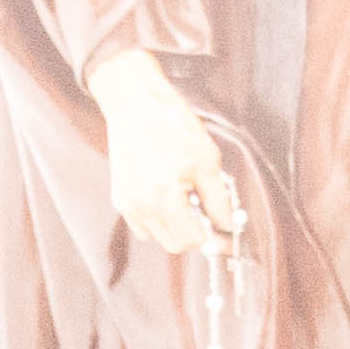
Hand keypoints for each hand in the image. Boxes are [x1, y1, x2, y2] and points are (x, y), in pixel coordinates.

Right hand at [88, 50, 243, 261]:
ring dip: (178, 228)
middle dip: (197, 234)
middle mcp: (142, 207)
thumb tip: (228, 226)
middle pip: (177, 245)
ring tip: (188, 200)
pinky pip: (145, 227)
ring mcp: (129, 205)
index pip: (195, 240)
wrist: (135, 104)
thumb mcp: (207, 159)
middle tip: (209, 214)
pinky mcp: (121, 200)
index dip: (216, 239)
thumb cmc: (172, 125)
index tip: (227, 236)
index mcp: (164, 196)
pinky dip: (160, 221)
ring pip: (161, 238)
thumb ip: (218, 199)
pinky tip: (169, 197)